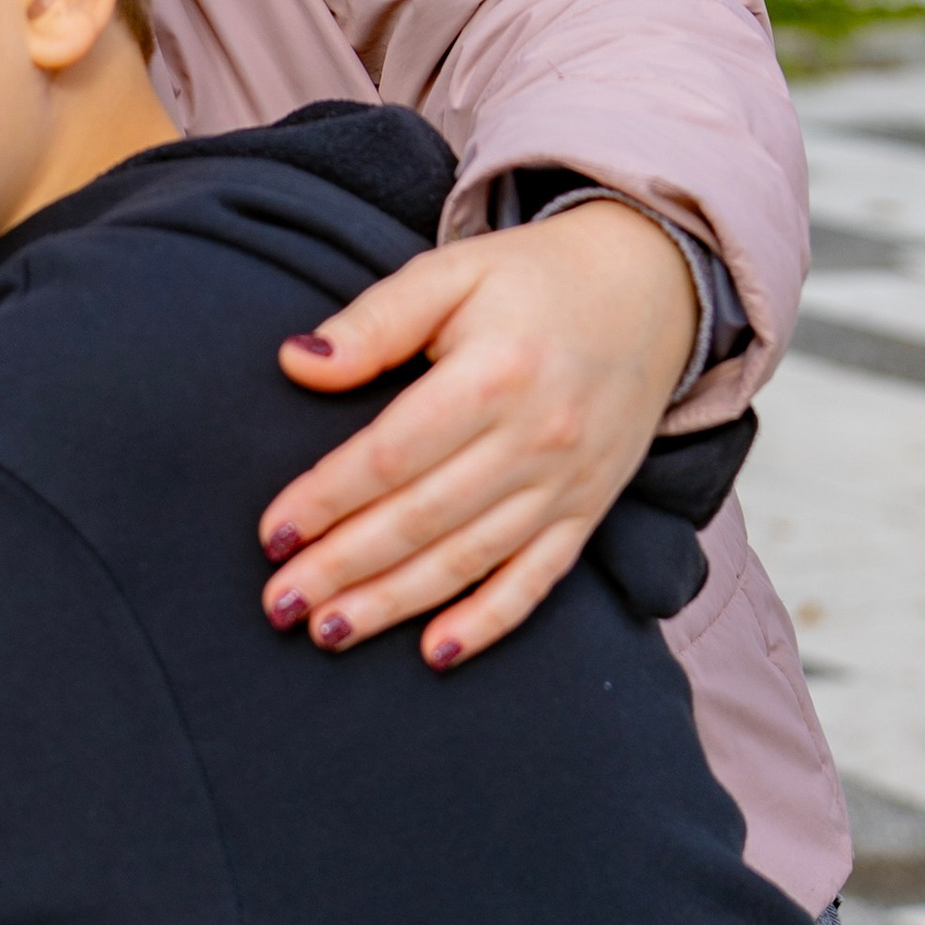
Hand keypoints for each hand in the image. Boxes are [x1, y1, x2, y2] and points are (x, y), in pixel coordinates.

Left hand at [257, 201, 699, 670]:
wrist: (652, 288)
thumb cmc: (533, 278)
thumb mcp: (451, 272)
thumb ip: (374, 321)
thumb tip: (297, 363)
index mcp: (494, 373)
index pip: (393, 453)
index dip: (328, 498)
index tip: (272, 533)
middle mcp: (535, 438)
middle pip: (423, 518)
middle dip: (345, 567)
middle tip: (281, 603)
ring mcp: (567, 483)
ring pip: (469, 560)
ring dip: (395, 603)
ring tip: (329, 631)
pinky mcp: (589, 510)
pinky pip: (537, 579)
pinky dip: (489, 622)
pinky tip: (436, 652)